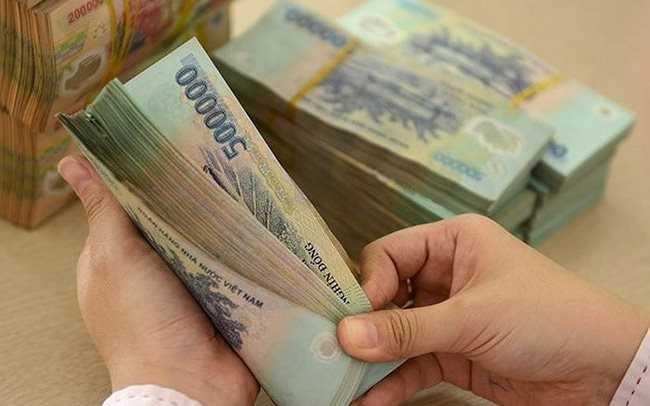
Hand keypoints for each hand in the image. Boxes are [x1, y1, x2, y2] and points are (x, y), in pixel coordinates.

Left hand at [59, 155, 258, 404]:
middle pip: (175, 218)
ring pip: (209, 238)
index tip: (173, 141)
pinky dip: (245, 246)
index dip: (149, 175)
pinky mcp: (225, 295)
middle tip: (221, 156)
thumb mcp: (114, 257)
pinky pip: (235, 261)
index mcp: (119, 258)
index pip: (132, 203)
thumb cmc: (140, 321)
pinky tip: (262, 219)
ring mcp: (192, 283)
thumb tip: (74, 162)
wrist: (190, 384)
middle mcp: (155, 268)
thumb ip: (105, 209)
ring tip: (248, 179)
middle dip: (195, 194)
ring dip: (224, 220)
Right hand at [338, 215, 649, 404]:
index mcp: (453, 243)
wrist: (603, 371)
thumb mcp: (473, 318)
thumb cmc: (547, 317)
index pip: (390, 254)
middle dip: (364, 325)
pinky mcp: (455, 355)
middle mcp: (446, 276)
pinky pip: (414, 365)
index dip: (368, 282)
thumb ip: (407, 330)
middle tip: (334, 350)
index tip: (352, 316)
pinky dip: (393, 382)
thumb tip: (346, 334)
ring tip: (342, 381)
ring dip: (373, 359)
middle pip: (387, 296)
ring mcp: (449, 318)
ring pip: (397, 335)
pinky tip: (371, 399)